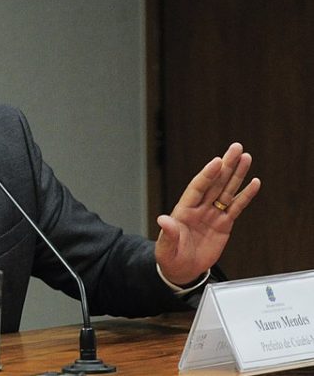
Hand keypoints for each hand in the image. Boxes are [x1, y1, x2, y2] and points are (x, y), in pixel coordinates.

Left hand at [155, 143, 260, 284]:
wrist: (182, 270)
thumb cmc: (170, 257)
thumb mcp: (166, 247)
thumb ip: (168, 234)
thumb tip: (163, 220)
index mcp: (184, 210)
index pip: (197, 188)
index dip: (207, 175)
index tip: (217, 161)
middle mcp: (199, 208)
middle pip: (215, 183)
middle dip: (226, 165)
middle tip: (237, 148)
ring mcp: (212, 215)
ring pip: (227, 191)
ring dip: (237, 175)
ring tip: (246, 158)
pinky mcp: (224, 224)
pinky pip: (236, 208)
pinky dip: (245, 195)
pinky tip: (254, 183)